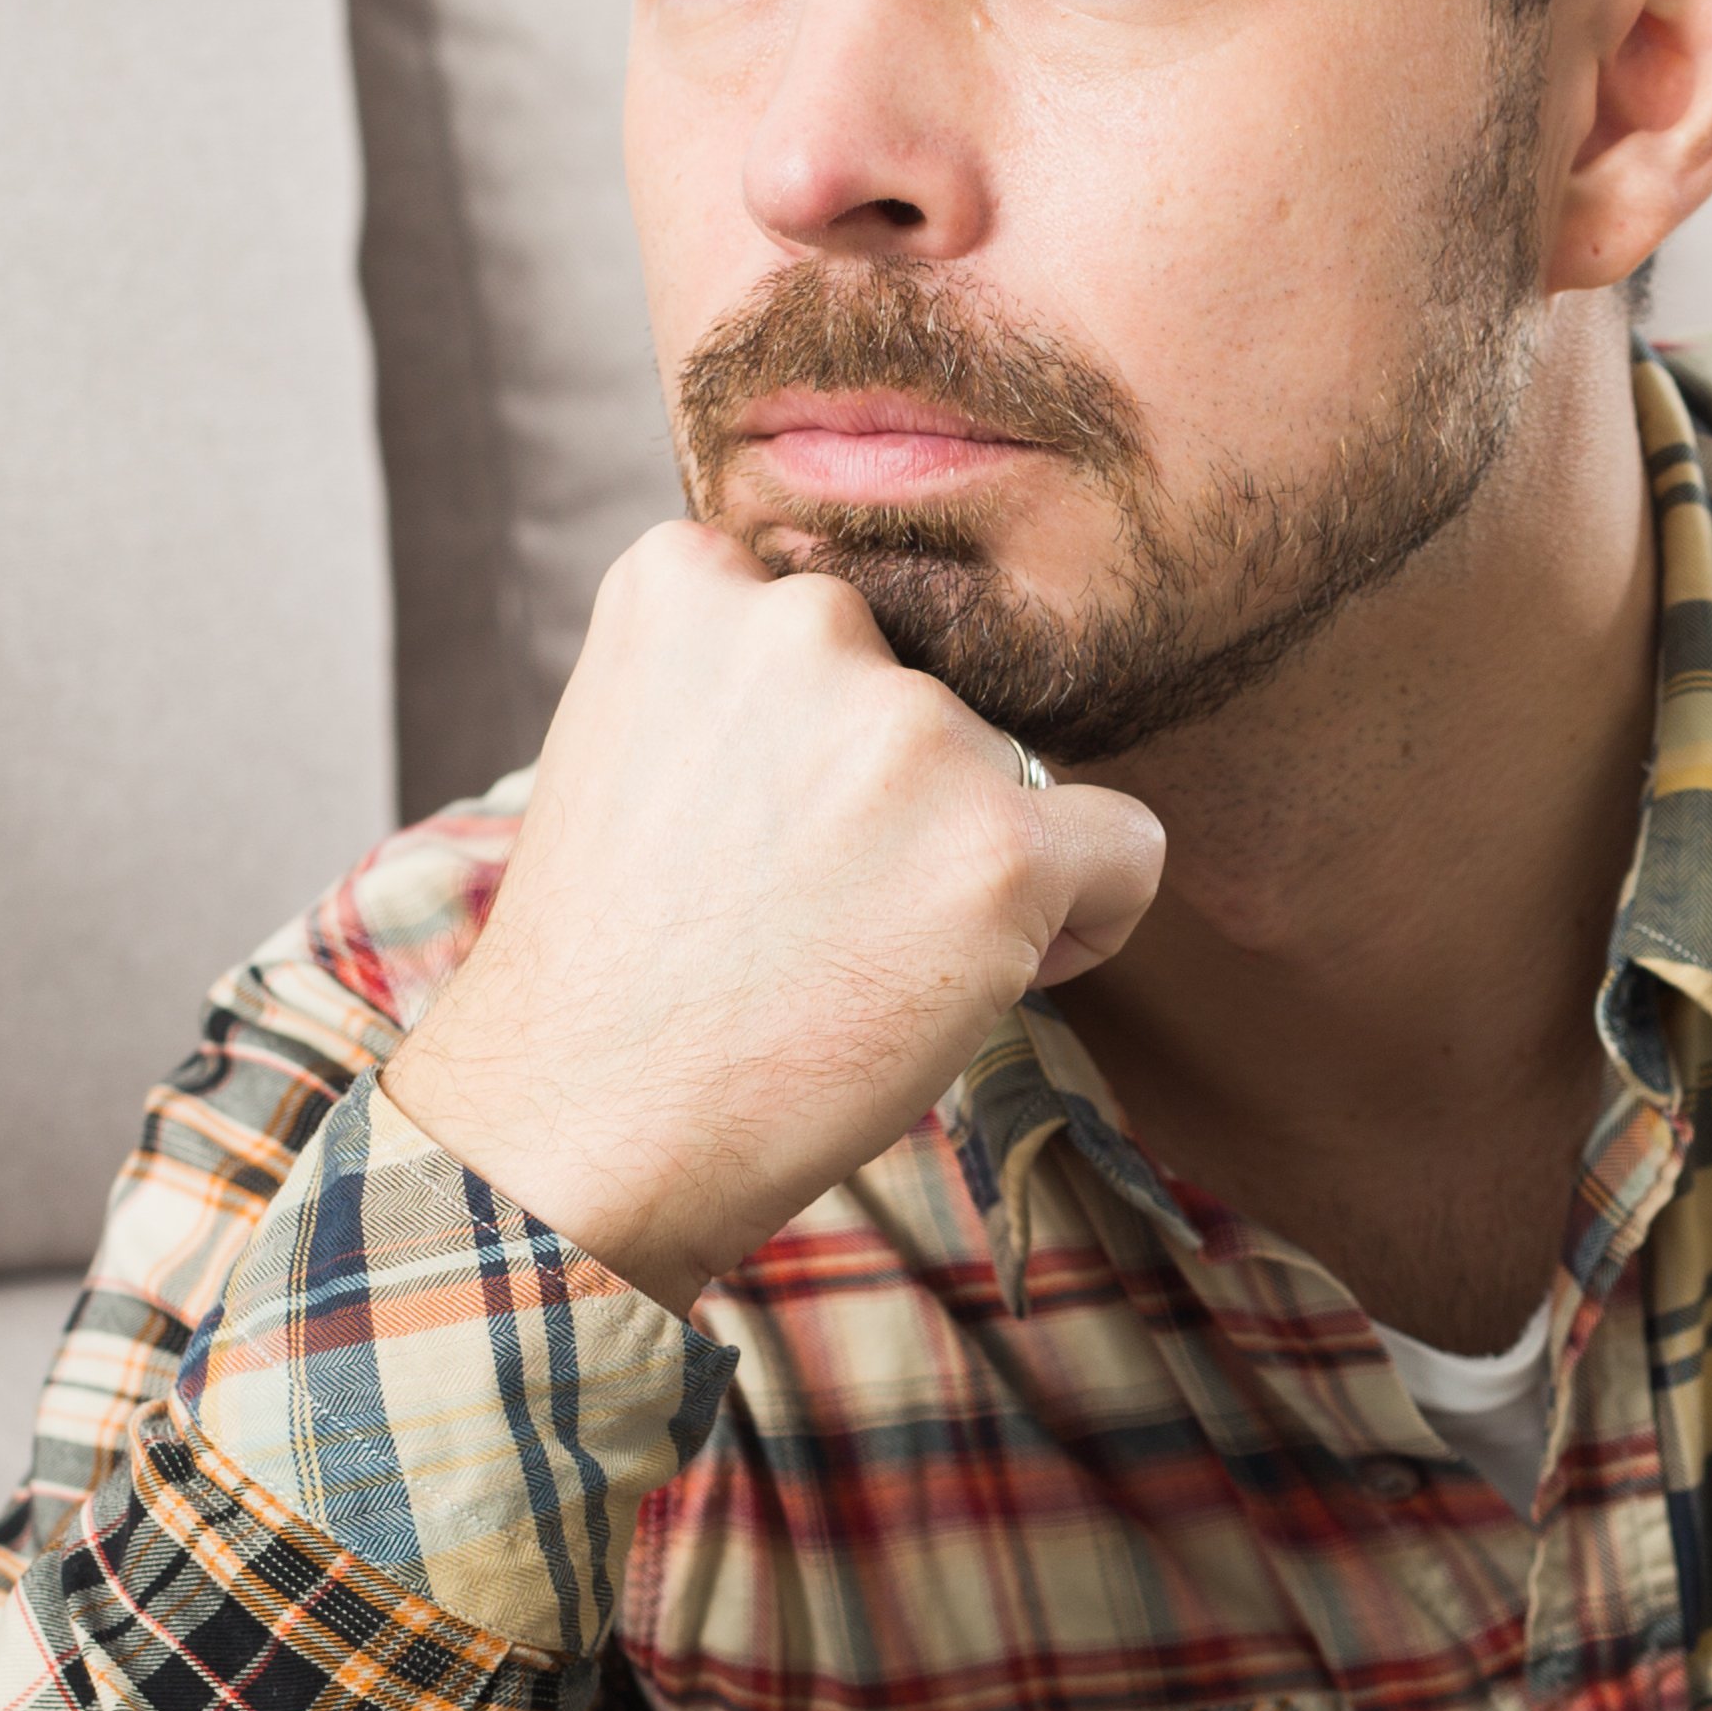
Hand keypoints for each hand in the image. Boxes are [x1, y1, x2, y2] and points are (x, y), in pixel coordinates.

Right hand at [381, 523, 1162, 1310]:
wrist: (586, 1129)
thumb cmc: (615, 964)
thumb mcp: (632, 744)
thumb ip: (743, 677)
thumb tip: (885, 672)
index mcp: (694, 581)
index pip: (840, 622)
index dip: (824, 739)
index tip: (758, 827)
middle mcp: (808, 623)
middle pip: (936, 697)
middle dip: (903, 799)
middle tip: (801, 910)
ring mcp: (908, 729)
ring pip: (1019, 777)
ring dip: (970, 864)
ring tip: (852, 957)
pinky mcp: (1000, 843)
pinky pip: (1125, 847)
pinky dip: (1086, 919)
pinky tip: (975, 979)